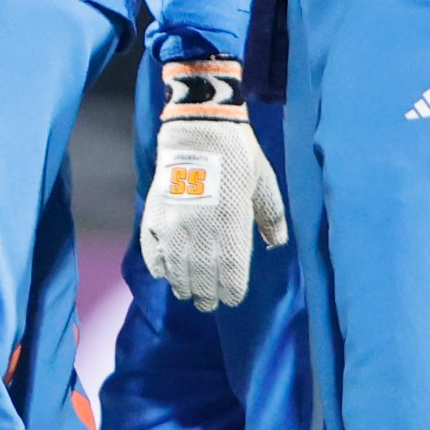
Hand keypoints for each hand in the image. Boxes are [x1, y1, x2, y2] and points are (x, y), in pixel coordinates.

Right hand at [139, 67, 287, 309]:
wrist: (200, 126)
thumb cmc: (238, 153)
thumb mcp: (264, 181)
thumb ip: (271, 215)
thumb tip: (276, 243)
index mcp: (233, 224)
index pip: (231, 273)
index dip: (231, 291)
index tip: (231, 297)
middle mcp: (203, 230)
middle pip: (203, 278)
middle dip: (207, 295)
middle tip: (208, 302)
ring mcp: (175, 224)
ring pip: (177, 270)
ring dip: (183, 285)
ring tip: (187, 292)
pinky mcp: (155, 215)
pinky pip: (152, 251)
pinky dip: (158, 266)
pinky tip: (165, 272)